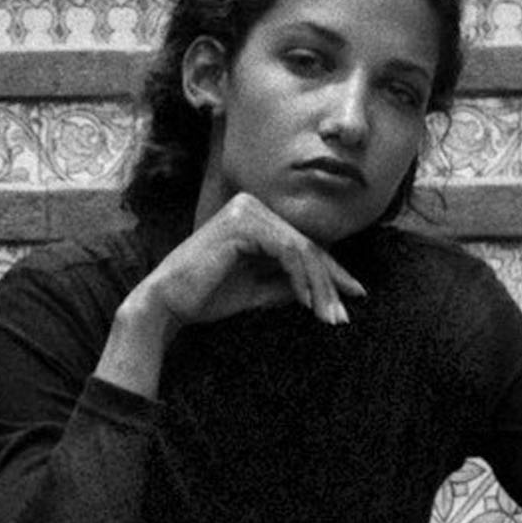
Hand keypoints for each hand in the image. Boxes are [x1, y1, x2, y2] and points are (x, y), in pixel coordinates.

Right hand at [139, 192, 368, 332]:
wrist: (168, 304)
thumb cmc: (207, 298)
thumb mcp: (258, 291)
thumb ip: (287, 284)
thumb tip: (323, 289)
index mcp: (254, 218)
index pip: (301, 246)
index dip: (331, 273)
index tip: (352, 297)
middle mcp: (252, 206)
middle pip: (306, 245)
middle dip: (330, 283)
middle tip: (343, 316)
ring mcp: (246, 210)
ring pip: (301, 249)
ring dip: (320, 285)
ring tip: (328, 316)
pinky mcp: (242, 222)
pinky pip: (286, 250)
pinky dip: (301, 278)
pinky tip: (306, 302)